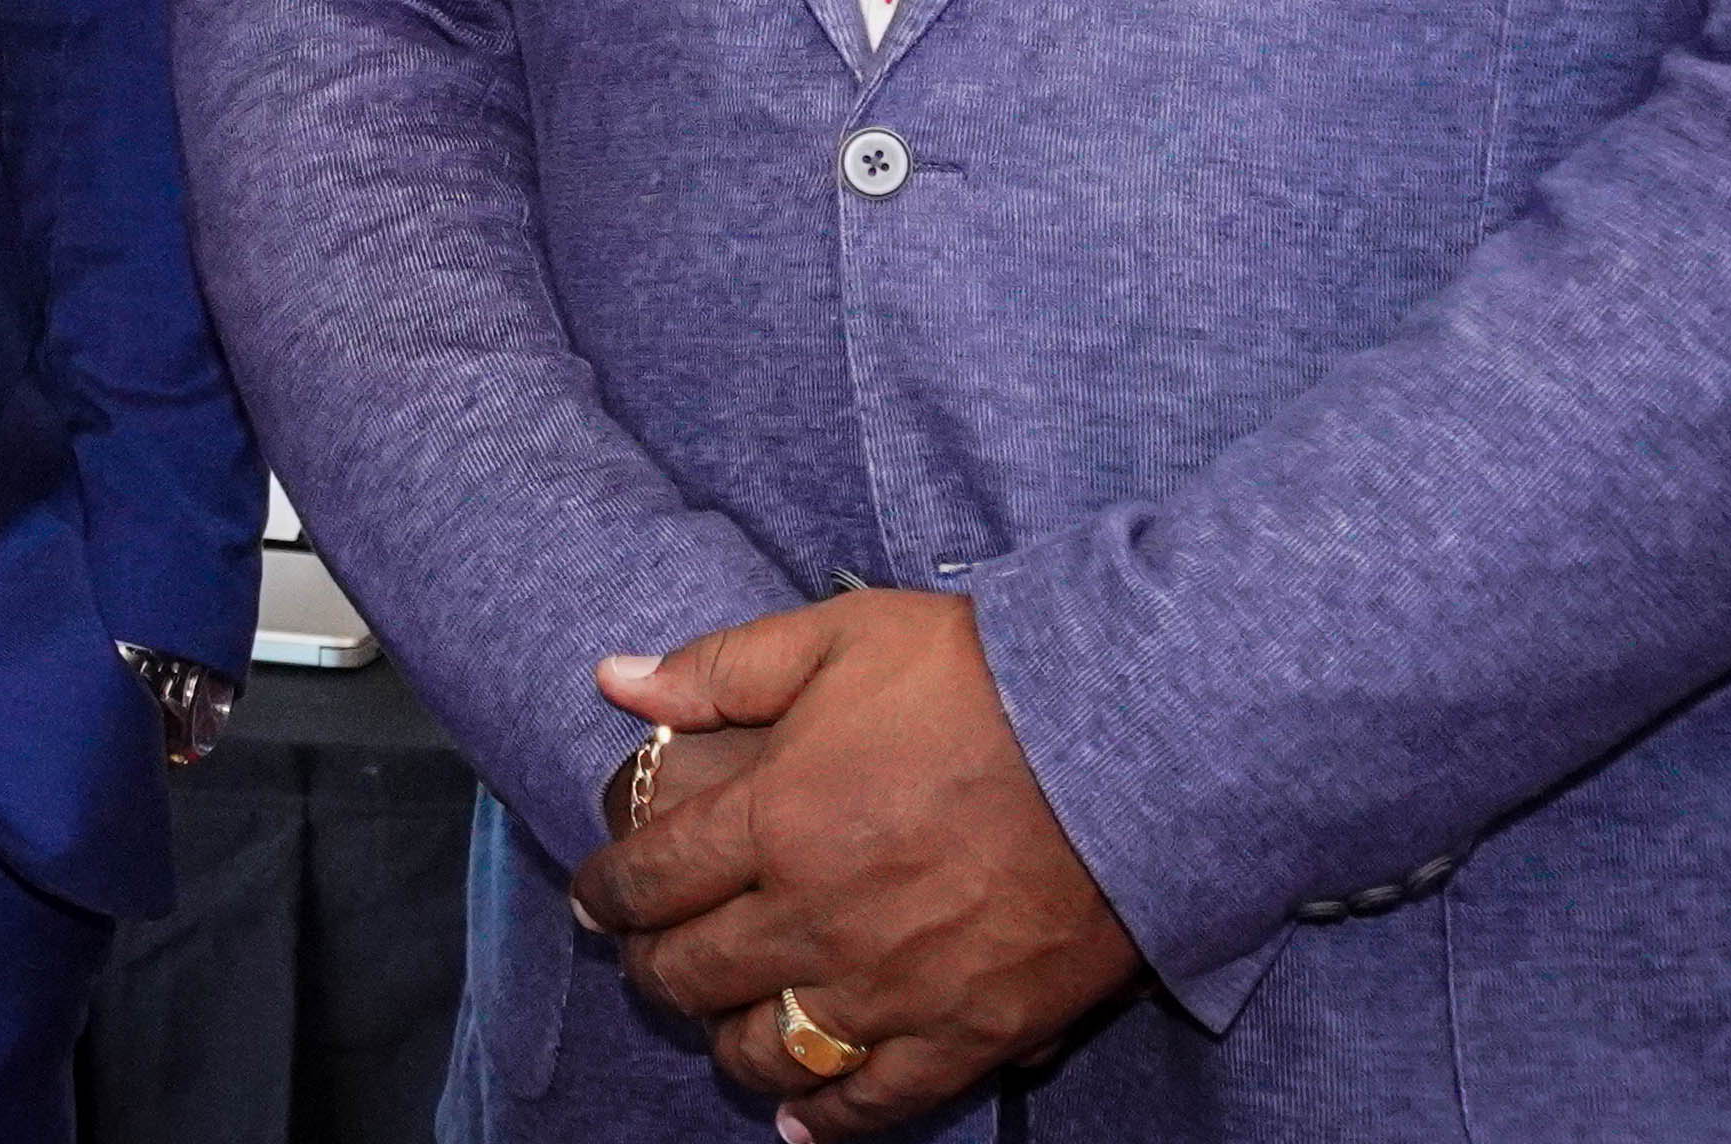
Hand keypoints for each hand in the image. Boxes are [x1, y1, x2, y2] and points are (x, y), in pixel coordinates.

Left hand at [564, 593, 1139, 1139]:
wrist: (1136, 741)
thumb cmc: (985, 677)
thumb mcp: (842, 635)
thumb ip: (722, 667)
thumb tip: (614, 679)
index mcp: (776, 818)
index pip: (650, 879)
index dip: (606, 894)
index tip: (595, 899)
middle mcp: (817, 915)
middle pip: (693, 972)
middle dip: (652, 969)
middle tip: (649, 957)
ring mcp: (893, 986)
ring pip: (768, 1048)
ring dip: (725, 1041)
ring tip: (719, 1023)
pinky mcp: (969, 1032)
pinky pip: (876, 1101)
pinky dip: (826, 1119)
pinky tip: (796, 1117)